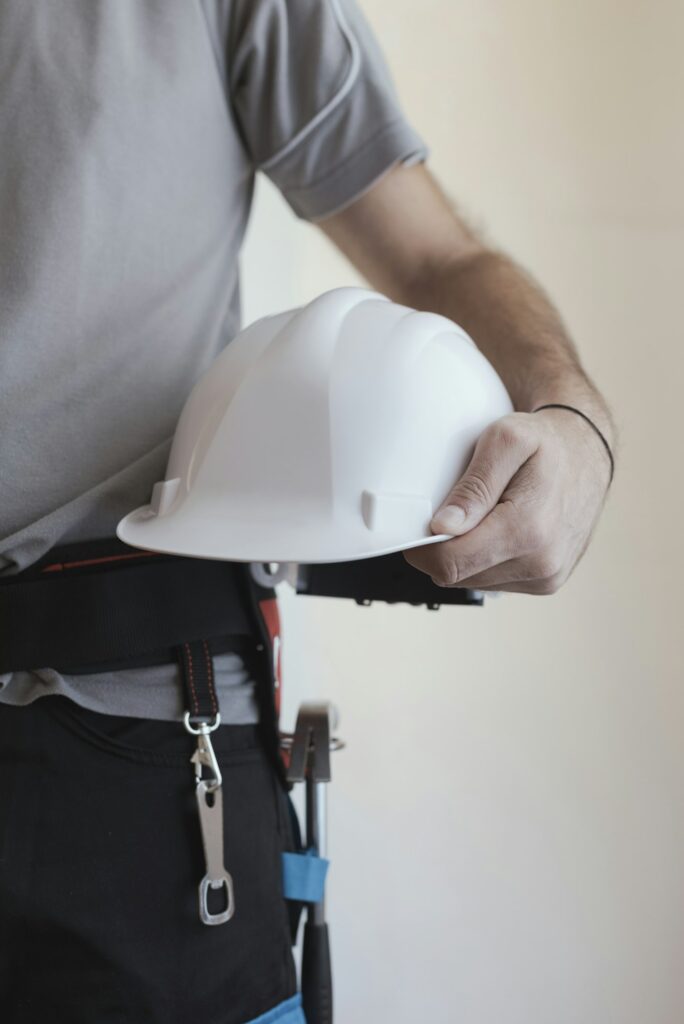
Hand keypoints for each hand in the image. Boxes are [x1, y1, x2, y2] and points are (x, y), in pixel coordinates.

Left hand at [404, 409, 611, 593]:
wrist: (588, 452)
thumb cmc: (546, 441)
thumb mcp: (506, 441)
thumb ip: (474, 485)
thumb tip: (444, 527)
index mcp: (528, 530)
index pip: (449, 563)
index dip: (421, 548)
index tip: (416, 525)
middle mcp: (541, 563)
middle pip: (456, 576)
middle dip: (442, 547)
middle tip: (453, 509)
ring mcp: (546, 577)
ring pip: (472, 581)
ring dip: (464, 554)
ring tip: (482, 515)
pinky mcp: (546, 582)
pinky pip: (493, 581)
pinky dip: (484, 559)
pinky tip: (497, 528)